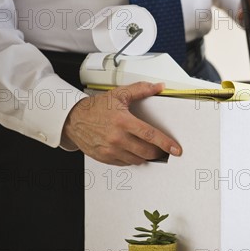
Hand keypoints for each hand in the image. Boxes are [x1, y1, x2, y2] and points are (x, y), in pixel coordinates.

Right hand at [62, 82, 181, 165]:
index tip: (176, 149)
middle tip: (162, 149)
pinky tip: (132, 150)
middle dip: (158, 151)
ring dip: (145, 155)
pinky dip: (132, 158)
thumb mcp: (118, 95)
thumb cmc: (96, 108)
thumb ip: (140, 90)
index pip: (150, 135)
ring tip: (147, 148)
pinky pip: (126, 163)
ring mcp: (110, 150)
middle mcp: (117, 138)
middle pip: (146, 151)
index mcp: (123, 121)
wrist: (73, 119)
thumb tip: (158, 87)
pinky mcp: (105, 158)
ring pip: (138, 160)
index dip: (165, 143)